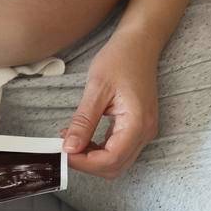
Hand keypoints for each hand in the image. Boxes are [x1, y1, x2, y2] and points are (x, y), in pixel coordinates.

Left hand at [61, 30, 160, 179]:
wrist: (140, 44)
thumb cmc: (121, 59)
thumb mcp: (96, 88)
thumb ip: (83, 121)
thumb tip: (69, 148)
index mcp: (137, 123)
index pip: (111, 159)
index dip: (85, 163)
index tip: (64, 152)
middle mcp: (145, 132)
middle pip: (115, 167)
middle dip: (88, 164)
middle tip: (65, 149)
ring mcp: (144, 132)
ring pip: (117, 162)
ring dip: (93, 159)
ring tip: (72, 141)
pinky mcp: (138, 129)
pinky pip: (119, 150)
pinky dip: (99, 151)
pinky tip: (83, 138)